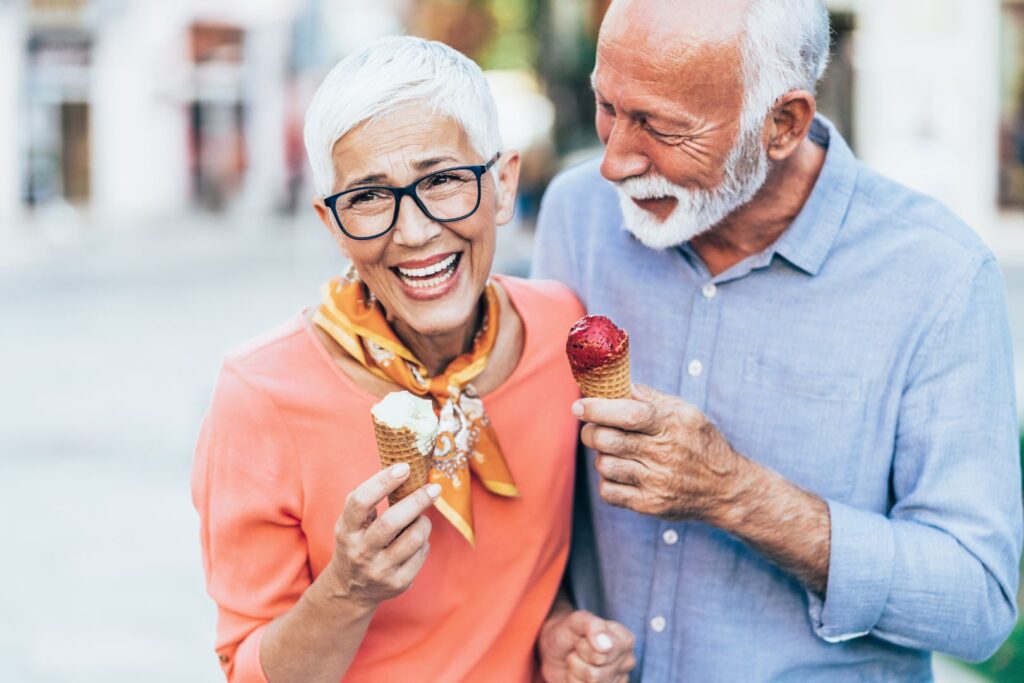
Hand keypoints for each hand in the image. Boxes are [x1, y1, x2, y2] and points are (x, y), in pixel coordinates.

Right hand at [325, 463, 440, 609]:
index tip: (404, 467)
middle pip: (391, 522)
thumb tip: (402, 469)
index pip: (360, 502)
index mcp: (347, 530)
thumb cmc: (356, 542)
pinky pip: (421, 554)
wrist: (350, 589)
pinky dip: (424, 542)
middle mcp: (360, 551)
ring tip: (421, 519)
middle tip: (433, 488)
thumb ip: (367, 499)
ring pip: (413, 539)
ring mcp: (379, 570)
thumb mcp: (350, 522)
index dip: (383, 482)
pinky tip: (416, 541)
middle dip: (417, 501)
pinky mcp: (397, 583)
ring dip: (423, 523)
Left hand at [538, 608, 634, 682]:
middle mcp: (627, 661)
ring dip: (575, 673)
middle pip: (595, 674)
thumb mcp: (576, 621)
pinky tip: (578, 675)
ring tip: (576, 662)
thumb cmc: (569, 632)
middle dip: (577, 661)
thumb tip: (606, 645)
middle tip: (577, 651)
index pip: (602, 654)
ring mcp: (619, 679)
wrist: (556, 649)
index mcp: (625, 640)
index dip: (583, 646)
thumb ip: (592, 626)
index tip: (582, 638)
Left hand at [575, 384, 745, 522]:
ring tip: (615, 453)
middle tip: (592, 428)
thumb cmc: (702, 444)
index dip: (598, 409)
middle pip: (608, 440)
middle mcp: (663, 454)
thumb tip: (618, 384)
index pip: (628, 414)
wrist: (726, 489)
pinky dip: (607, 481)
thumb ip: (652, 398)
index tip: (579, 406)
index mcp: (670, 425)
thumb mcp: (686, 413)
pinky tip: (620, 473)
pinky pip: (608, 492)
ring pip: (605, 465)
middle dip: (591, 432)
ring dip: (602, 456)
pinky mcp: (649, 504)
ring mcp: (656, 482)